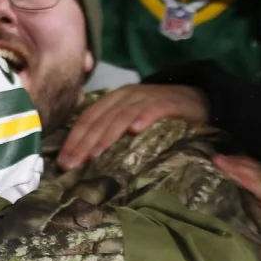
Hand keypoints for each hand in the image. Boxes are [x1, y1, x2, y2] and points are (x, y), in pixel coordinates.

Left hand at [58, 84, 206, 170]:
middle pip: (100, 119)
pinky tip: (136, 130)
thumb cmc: (158, 113)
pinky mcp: (169, 102)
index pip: (88, 118)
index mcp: (114, 99)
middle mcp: (127, 96)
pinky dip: (144, 117)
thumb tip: (84, 155)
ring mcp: (147, 97)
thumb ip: (110, 129)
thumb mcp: (130, 117)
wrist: (197, 98)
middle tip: (71, 164)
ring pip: (122, 115)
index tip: (62, 162)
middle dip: (83, 143)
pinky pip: (154, 109)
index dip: (73, 139)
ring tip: (95, 153)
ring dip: (107, 134)